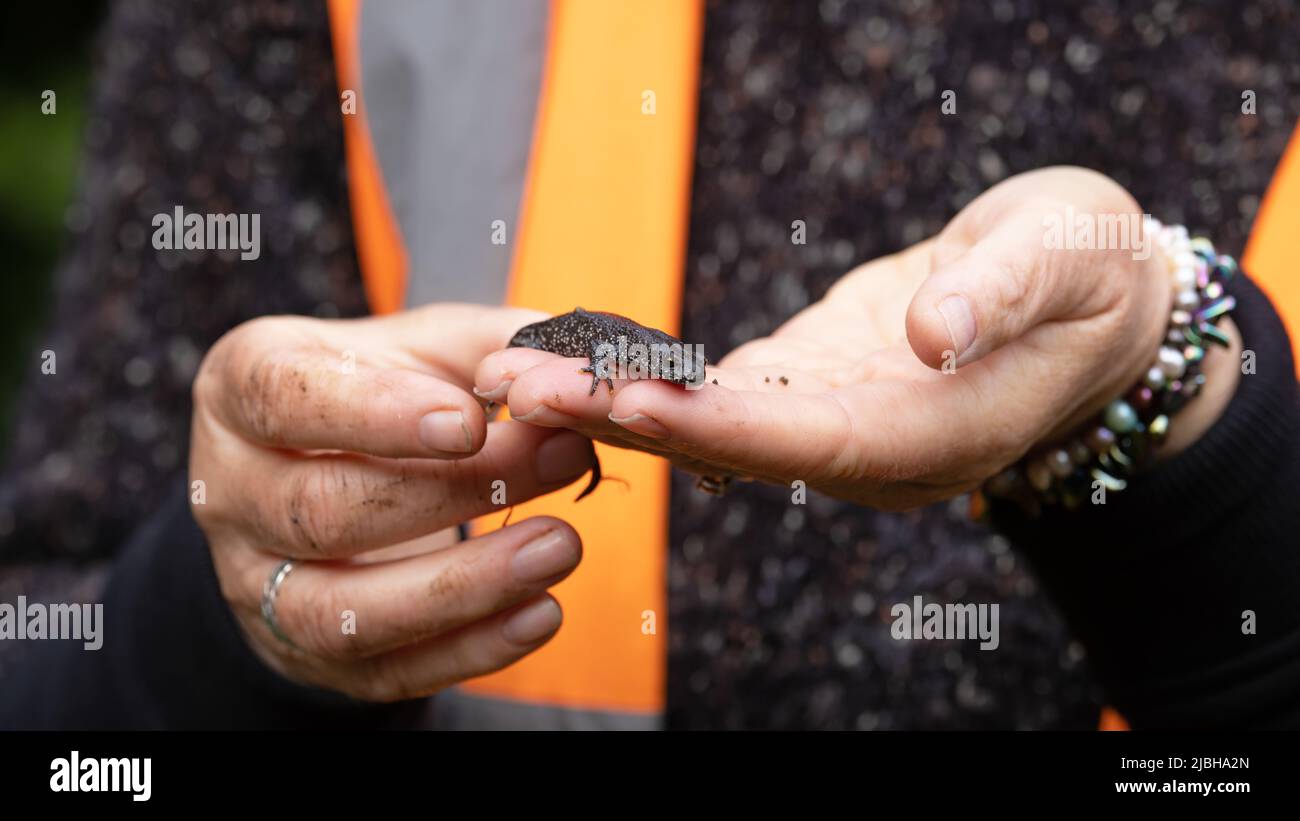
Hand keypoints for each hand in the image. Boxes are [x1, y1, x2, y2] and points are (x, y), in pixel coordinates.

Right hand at [189, 304, 597, 700]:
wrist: (320, 471)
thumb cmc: (376, 392)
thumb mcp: (419, 344)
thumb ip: (488, 343)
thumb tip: (569, 365)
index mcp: (242, 388)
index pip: (285, 401)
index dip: (376, 414)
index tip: (470, 420)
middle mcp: (228, 490)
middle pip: (322, 509)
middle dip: (452, 492)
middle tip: (560, 459)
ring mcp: (255, 582)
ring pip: (342, 610)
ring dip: (464, 586)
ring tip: (559, 547)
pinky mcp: (303, 651)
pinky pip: (381, 670)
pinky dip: (469, 649)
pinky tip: (539, 613)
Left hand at [475, 167, 1239, 509]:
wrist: (1085, 293)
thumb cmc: (1088, 268)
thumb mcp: (1066, 256)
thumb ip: (1004, 295)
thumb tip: (933, 335)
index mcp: (939, 434)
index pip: (814, 440)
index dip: (720, 423)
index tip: (628, 399)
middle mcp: (873, 449)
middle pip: (738, 447)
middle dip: (628, 419)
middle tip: (521, 389)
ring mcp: (835, 423)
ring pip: (712, 426)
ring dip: (612, 403)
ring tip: (513, 375)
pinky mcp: (808, 385)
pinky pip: (718, 393)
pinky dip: (646, 377)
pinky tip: (573, 359)